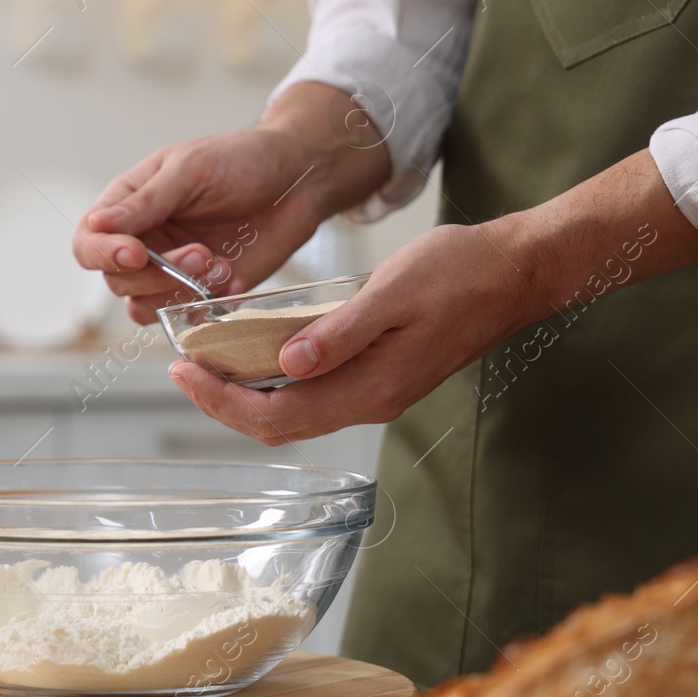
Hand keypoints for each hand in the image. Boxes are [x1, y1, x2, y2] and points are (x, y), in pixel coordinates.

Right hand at [73, 83, 390, 323]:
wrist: (300, 180)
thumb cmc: (243, 160)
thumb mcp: (191, 170)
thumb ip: (145, 202)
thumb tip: (97, 225)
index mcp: (130, 204)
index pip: (90, 241)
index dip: (104, 254)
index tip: (135, 254)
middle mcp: (145, 240)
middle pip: (117, 281)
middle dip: (155, 275)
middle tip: (199, 255)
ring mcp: (173, 271)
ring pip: (145, 306)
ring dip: (178, 293)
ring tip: (217, 264)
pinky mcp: (205, 292)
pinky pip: (186, 316)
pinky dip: (205, 305)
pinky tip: (232, 276)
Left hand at [169, 149, 697, 442]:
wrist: (517, 273)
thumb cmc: (461, 272)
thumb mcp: (395, 291)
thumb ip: (341, 332)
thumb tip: (289, 365)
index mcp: (370, 388)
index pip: (276, 415)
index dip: (221, 399)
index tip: (181, 369)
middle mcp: (370, 401)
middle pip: (278, 424)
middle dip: (223, 400)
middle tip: (180, 367)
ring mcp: (377, 392)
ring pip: (295, 412)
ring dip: (247, 393)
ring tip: (206, 361)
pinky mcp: (382, 377)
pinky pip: (316, 394)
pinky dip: (277, 381)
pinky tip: (258, 353)